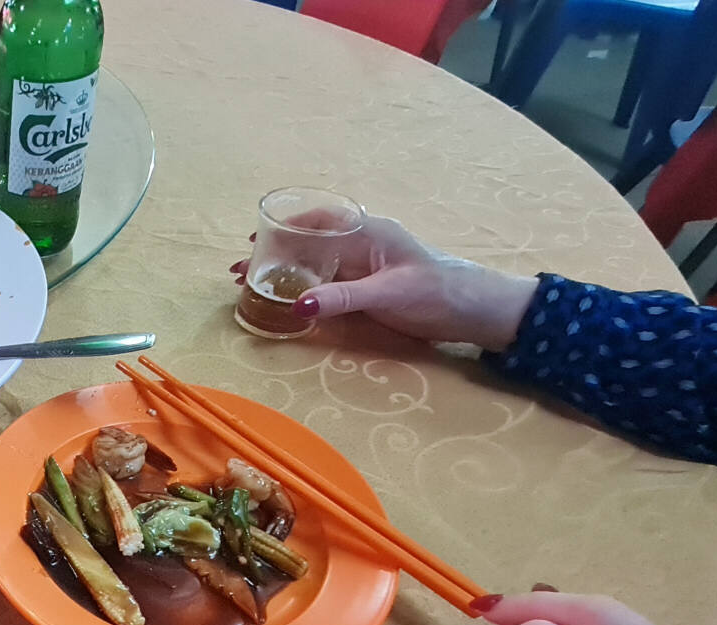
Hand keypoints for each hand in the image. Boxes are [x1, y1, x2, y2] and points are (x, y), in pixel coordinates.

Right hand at [231, 215, 537, 350]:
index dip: (284, 228)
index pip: (318, 220)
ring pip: (315, 263)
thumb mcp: (388, 295)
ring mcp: (364, 266)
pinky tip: (285, 297)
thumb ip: (342, 298)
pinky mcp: (366, 288)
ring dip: (284, 271)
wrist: (475, 311)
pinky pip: (326, 282)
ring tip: (252, 283)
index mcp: (368, 232)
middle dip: (274, 253)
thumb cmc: (438, 293)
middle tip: (241, 269)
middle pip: (310, 242)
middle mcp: (362, 244)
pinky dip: (301, 287)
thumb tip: (297, 303)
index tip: (254, 239)